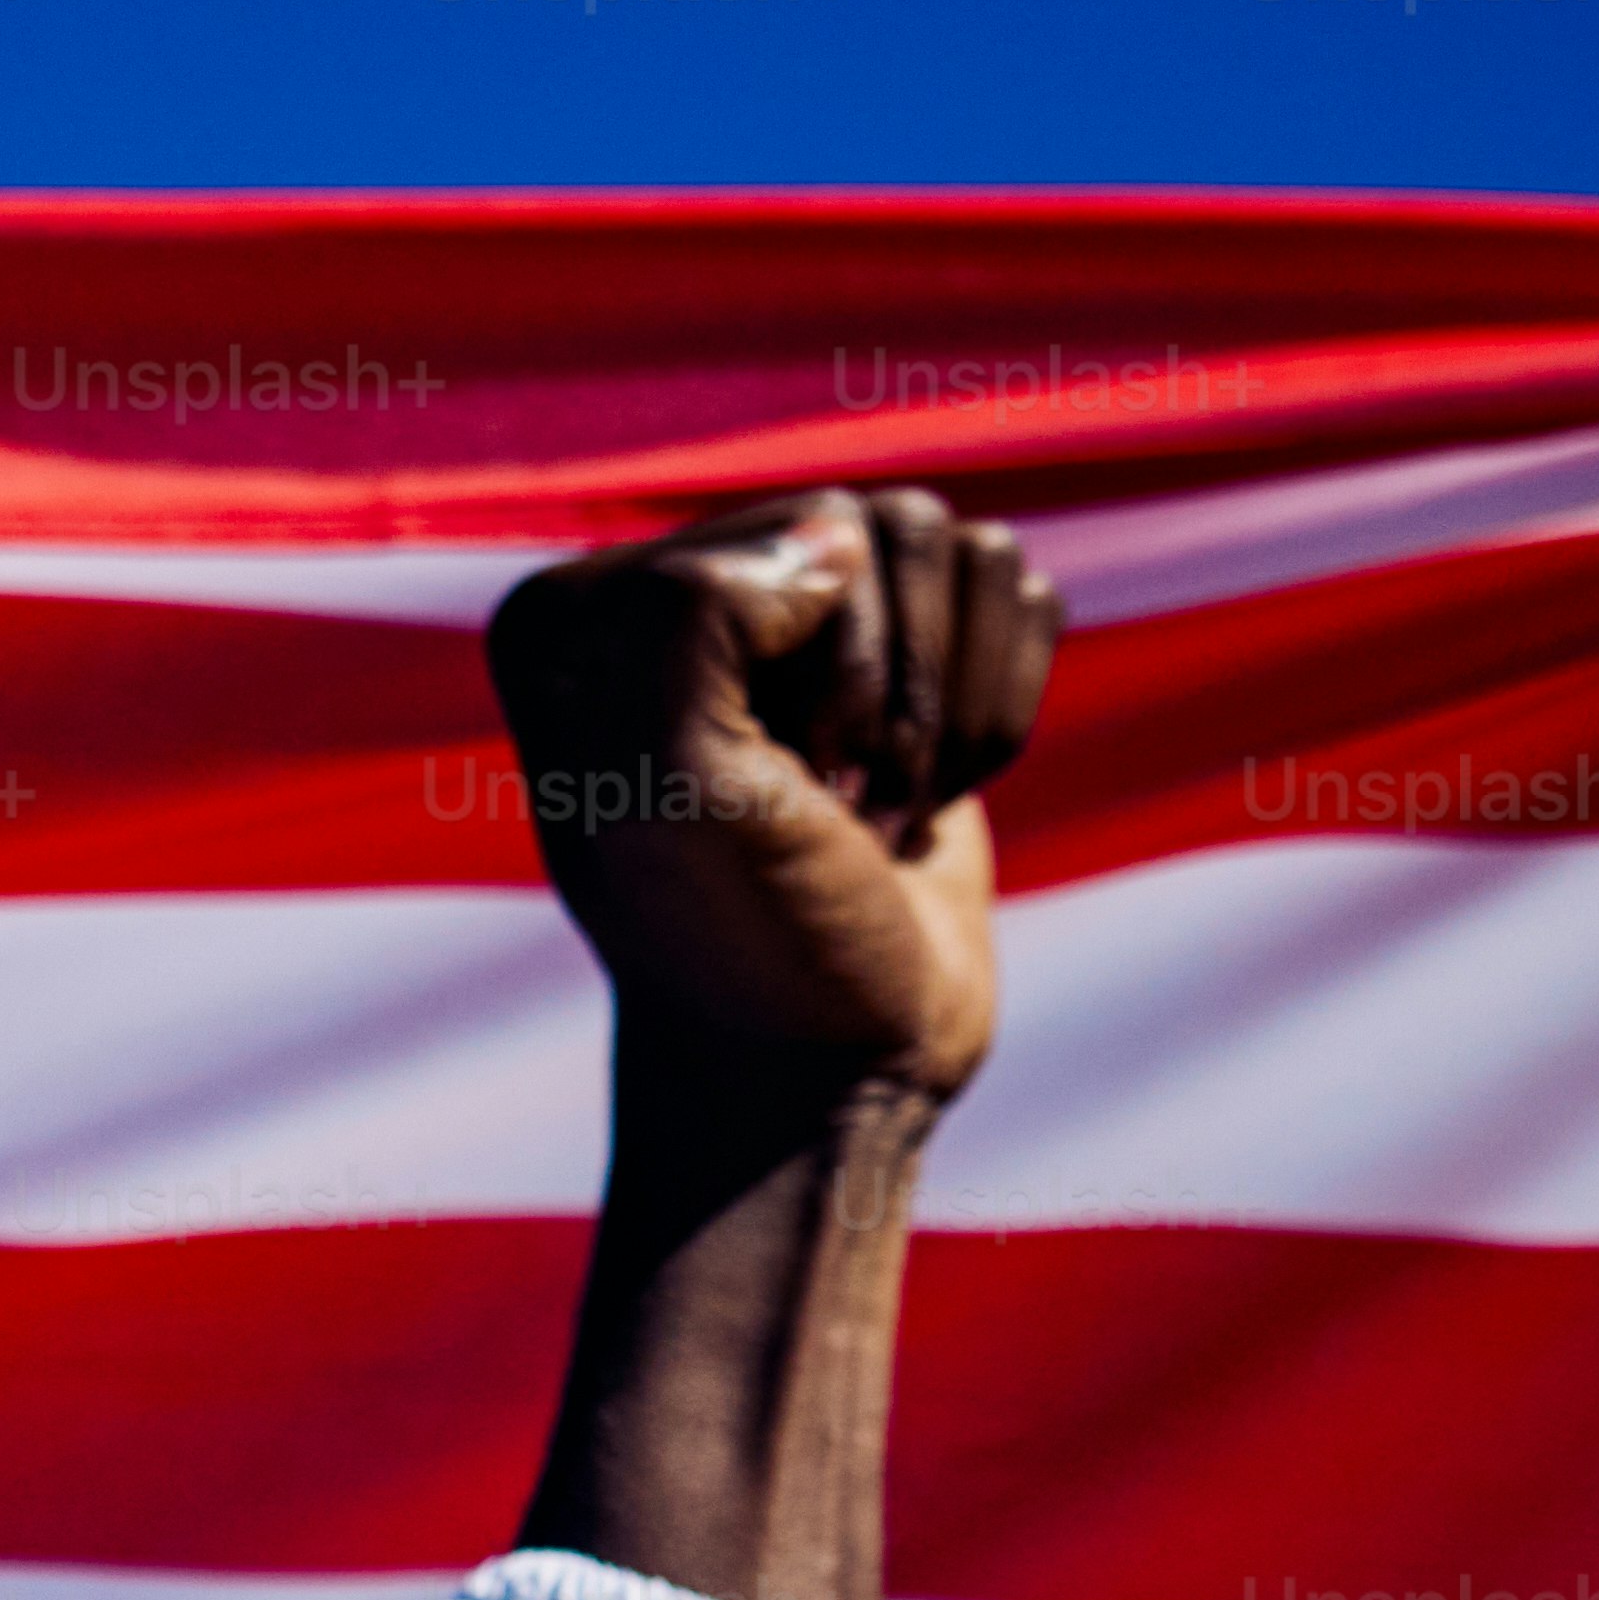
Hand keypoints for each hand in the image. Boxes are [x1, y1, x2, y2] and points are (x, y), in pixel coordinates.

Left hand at [485, 486, 1055, 1097]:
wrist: (822, 1069)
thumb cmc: (735, 939)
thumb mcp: (671, 782)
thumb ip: (690, 620)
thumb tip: (832, 537)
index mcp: (580, 614)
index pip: (799, 530)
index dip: (829, 667)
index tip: (780, 790)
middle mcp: (678, 595)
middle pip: (891, 529)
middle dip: (897, 692)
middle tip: (831, 809)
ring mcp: (798, 624)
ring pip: (966, 552)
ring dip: (949, 710)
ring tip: (875, 810)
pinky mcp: (907, 665)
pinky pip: (1018, 595)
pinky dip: (1001, 709)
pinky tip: (928, 800)